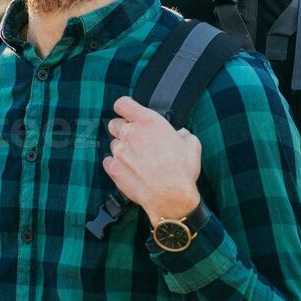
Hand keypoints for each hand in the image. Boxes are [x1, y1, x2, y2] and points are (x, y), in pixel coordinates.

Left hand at [102, 95, 201, 224]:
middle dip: (123, 130)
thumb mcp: (192, 144)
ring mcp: (119, 151)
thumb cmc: (182, 171)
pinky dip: (116, 164)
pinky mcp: (113, 168)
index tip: (129, 114)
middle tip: (135, 140)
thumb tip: (179, 134)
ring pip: (113, 144)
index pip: (123, 104)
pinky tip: (129, 171)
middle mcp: (130, 133)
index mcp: (148, 121)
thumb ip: (181, 133)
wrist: (170, 196)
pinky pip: (108, 162)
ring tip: (136, 160)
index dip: (125, 108)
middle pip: (114, 124)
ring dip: (122, 149)